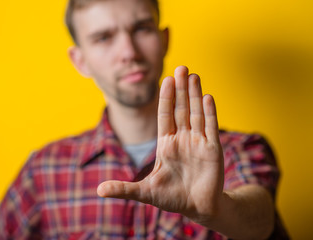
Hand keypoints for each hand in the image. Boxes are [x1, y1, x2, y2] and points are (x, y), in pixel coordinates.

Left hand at [97, 66, 223, 222]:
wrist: (198, 209)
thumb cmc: (172, 198)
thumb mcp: (145, 192)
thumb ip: (124, 189)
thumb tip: (99, 191)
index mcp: (166, 144)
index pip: (166, 115)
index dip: (166, 97)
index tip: (165, 80)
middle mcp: (183, 139)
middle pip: (181, 109)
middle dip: (181, 89)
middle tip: (181, 67)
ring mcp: (199, 142)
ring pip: (196, 113)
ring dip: (195, 95)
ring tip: (193, 76)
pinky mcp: (213, 150)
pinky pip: (211, 128)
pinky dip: (209, 112)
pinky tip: (207, 97)